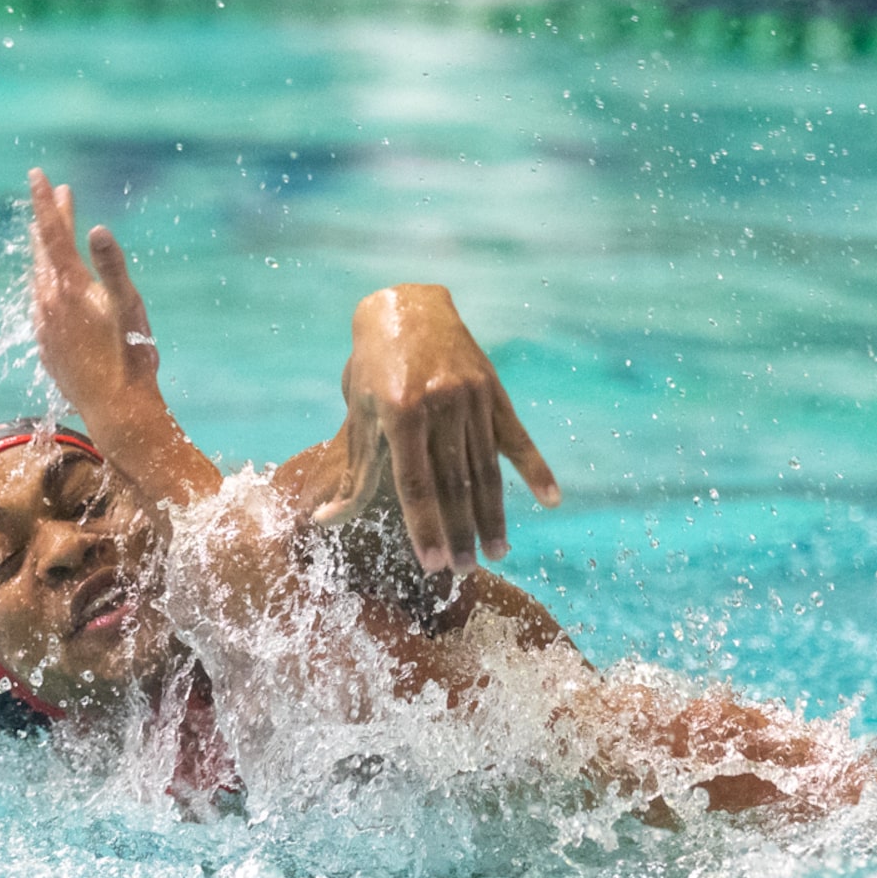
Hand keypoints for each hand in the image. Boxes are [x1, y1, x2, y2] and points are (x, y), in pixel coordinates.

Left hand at [27, 168, 157, 415]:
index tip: (37, 175)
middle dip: (49, 218)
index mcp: (69, 286)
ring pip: (40, 277)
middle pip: (43, 250)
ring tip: (51, 235)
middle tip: (56, 192)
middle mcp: (48, 302)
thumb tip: (96, 228)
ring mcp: (44, 324)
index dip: (47, 202)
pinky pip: (42, 303)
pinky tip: (55, 288)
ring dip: (46, 252)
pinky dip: (48, 283)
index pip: (52, 232)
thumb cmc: (130, 354)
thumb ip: (112, 264)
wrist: (115, 407)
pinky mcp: (46, 345)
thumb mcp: (128, 305)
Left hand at [317, 285, 561, 572]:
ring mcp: (472, 397)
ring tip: (497, 552)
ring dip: (492, 515)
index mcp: (401, 412)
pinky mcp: (493, 391)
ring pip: (485, 468)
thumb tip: (325, 522)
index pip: (415, 484)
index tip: (434, 565)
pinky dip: (535, 468)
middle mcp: (440, 405)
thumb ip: (353, 474)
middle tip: (466, 571)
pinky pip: (517, 437)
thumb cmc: (373, 367)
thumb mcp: (358, 416)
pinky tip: (551, 500)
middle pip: (454, 483)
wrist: (408, 306)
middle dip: (460, 531)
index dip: (425, 527)